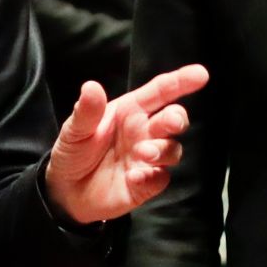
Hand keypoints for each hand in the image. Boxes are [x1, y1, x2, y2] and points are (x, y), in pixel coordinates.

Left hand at [45, 65, 209, 223]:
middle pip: (174, 118)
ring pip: (173, 149)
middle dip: (177, 118)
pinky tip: (135, 177)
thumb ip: (86, 111)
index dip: (181, 81)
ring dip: (163, 150)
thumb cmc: (74, 152)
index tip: (201, 74)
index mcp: (130, 111)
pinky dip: (153, 177)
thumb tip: (91, 86)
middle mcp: (144, 132)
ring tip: (143, 154)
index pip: (160, 92)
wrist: (65, 192)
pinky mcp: (147, 184)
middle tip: (170, 123)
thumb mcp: (74, 130)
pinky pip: (161, 178)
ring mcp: (148, 158)